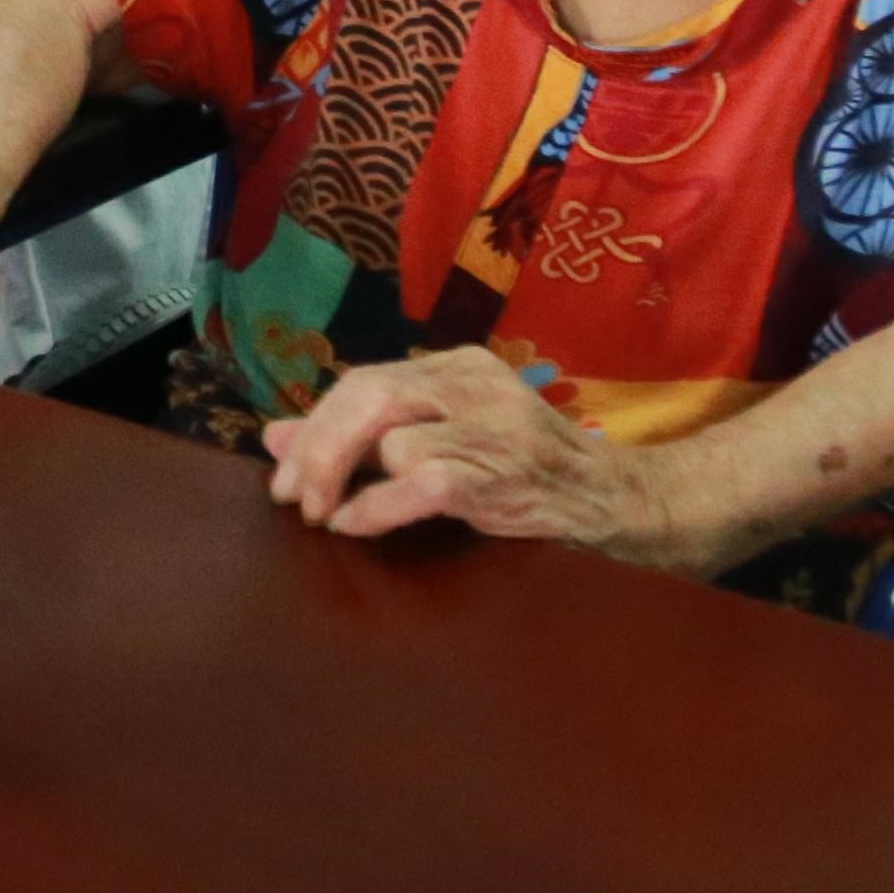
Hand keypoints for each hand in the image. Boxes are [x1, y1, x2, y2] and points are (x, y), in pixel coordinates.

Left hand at [259, 348, 682, 567]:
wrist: (619, 503)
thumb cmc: (524, 476)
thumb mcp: (444, 442)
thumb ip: (362, 437)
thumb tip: (274, 439)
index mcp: (459, 367)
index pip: (365, 379)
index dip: (314, 424)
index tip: (281, 472)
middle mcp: (476, 384)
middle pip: (369, 395)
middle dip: (318, 447)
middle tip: (291, 497)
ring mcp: (494, 428)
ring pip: (393, 435)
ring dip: (346, 479)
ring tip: (329, 514)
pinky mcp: (505, 474)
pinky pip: (423, 481)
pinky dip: (378, 506)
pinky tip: (355, 525)